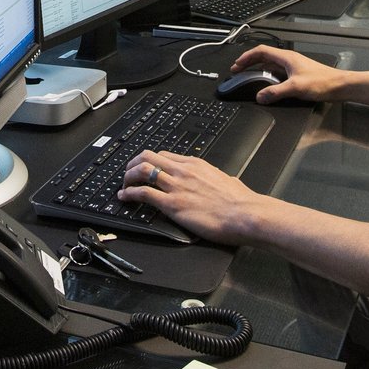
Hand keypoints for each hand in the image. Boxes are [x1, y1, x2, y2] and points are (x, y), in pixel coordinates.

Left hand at [117, 150, 268, 244]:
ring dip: (127, 177)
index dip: (150, 160)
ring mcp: (176, 186)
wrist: (245, 214)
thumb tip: (217, 180)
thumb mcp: (225, 180)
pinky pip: (143, 193)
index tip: (144, 167)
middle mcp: (183, 171)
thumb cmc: (240, 201)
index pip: (164, 155)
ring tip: (123, 184)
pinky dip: (129, 193)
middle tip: (128, 173)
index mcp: (195, 164)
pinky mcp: (172, 204)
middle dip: (134, 164)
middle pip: (148, 156)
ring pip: (142, 170)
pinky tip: (124, 197)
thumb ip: (214, 178)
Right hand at [230, 45, 341, 102]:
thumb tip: (260, 96)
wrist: (340, 86)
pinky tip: (267, 84)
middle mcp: (289, 59)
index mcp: (286, 57)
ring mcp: (293, 66)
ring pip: (270, 64)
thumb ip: (276, 92)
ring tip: (249, 76)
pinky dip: (268, 76)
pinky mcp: (298, 74)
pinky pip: (278, 72)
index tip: (237, 65)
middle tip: (238, 70)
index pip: (261, 51)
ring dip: (258, 69)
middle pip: (264, 56)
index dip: (246, 57)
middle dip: (249, 62)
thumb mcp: (296, 88)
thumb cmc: (322, 82)